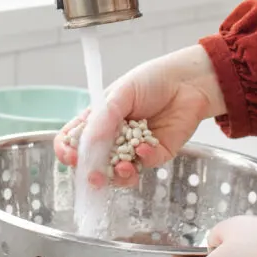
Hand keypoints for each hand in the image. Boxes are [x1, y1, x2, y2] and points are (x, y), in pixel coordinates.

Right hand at [53, 45, 225, 187]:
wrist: (188, 81)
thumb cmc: (151, 80)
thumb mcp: (121, 93)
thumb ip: (103, 118)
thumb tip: (89, 145)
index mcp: (99, 120)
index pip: (74, 140)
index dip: (68, 151)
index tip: (71, 156)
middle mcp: (114, 137)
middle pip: (95, 163)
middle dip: (93, 172)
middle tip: (94, 177)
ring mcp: (134, 148)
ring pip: (119, 172)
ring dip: (119, 175)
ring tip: (123, 168)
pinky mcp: (156, 154)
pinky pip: (145, 164)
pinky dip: (143, 159)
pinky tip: (145, 148)